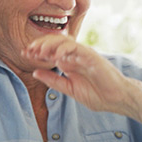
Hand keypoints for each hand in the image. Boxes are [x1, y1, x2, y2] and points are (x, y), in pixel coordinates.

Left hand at [23, 34, 141, 141]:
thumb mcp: (69, 89)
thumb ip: (53, 80)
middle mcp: (75, 55)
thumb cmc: (98, 94)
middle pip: (54, 42)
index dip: (36, 50)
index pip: (49, 50)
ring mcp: (84, 54)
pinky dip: (65, 50)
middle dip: (39, 45)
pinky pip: (77, 48)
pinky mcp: (92, 56)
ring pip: (64, 41)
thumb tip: (34, 72)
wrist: (118, 100)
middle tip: (28, 51)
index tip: (24, 54)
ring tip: (38, 52)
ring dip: (49, 45)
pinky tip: (55, 57)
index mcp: (69, 61)